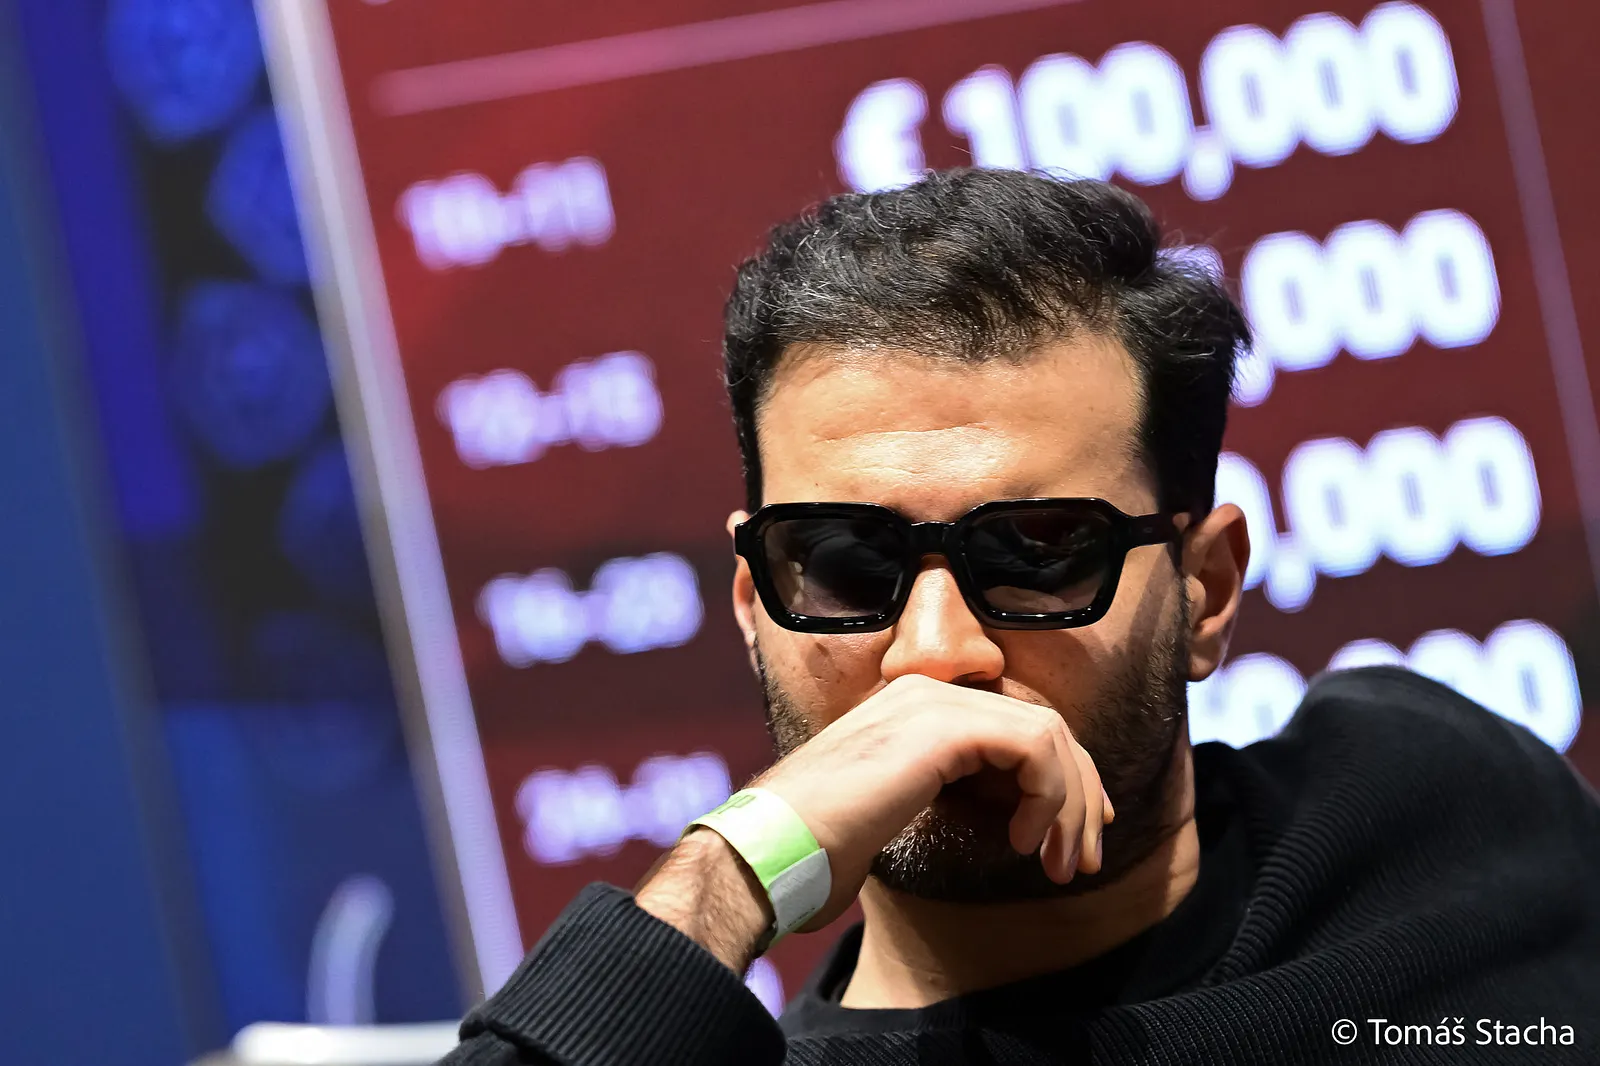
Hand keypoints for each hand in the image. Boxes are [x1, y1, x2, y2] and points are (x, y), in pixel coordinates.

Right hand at [637, 674, 1111, 969]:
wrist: (767, 855)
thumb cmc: (813, 852)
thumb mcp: (886, 814)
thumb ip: (931, 796)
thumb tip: (987, 819)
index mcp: (911, 710)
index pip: (1013, 724)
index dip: (1059, 777)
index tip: (1072, 835)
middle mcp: (924, 694)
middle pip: (1041, 724)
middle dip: (1079, 793)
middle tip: (1084, 858)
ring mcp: (930, 705)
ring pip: (1048, 733)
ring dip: (1071, 804)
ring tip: (1063, 864)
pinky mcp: (939, 729)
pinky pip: (1033, 745)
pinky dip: (1049, 796)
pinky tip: (1024, 842)